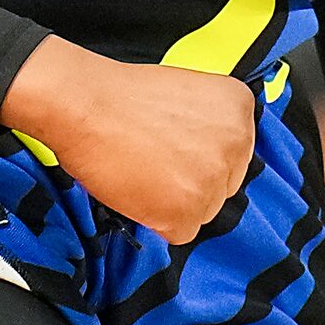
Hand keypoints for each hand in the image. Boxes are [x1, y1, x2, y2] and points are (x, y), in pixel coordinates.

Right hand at [3, 39, 255, 243]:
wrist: (84, 105)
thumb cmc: (122, 97)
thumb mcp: (188, 92)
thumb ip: (210, 125)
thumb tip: (210, 157)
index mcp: (239, 107)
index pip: (234, 153)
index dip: (199, 155)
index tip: (175, 148)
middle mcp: (237, 143)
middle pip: (222, 184)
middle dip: (190, 180)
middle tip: (155, 160)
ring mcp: (214, 179)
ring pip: (202, 210)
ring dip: (173, 200)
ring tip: (142, 170)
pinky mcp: (187, 211)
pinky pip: (180, 231)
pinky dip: (156, 219)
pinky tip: (137, 188)